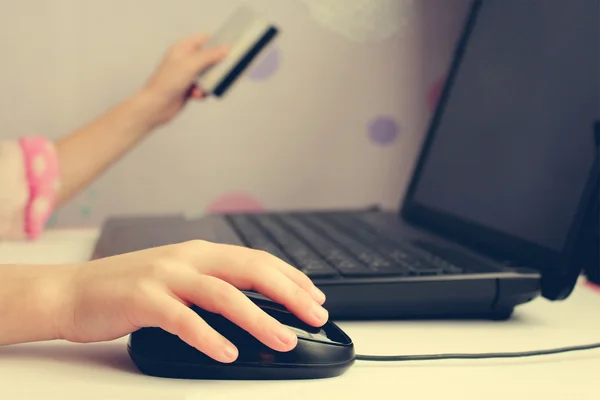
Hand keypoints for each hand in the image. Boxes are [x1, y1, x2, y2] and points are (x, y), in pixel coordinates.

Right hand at [56, 241, 327, 362]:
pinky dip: (209, 337)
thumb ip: (213, 285)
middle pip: (250, 270)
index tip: (315, 296)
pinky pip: (183, 320)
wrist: (72, 291)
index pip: (257, 259)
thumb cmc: (129, 288)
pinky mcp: (143, 300)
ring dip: (259, 319)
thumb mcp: (178, 277)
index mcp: (200, 252)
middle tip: (316, 315)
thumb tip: (256, 304)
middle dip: (289, 293)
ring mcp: (165, 277)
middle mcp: (188, 259)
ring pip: (223, 295)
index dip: (291, 277)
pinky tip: (227, 353)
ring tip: (283, 340)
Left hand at [139, 34, 228, 126]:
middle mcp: (184, 59)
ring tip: (201, 87)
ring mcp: (186, 74)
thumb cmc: (167, 82)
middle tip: (223, 71)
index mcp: (182, 48)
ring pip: (208, 75)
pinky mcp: (188, 88)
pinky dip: (202, 92)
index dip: (217, 42)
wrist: (156, 105)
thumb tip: (225, 48)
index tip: (230, 48)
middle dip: (215, 67)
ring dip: (208, 82)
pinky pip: (203, 87)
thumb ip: (209, 55)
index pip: (204, 39)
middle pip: (208, 58)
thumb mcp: (191, 65)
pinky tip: (195, 95)